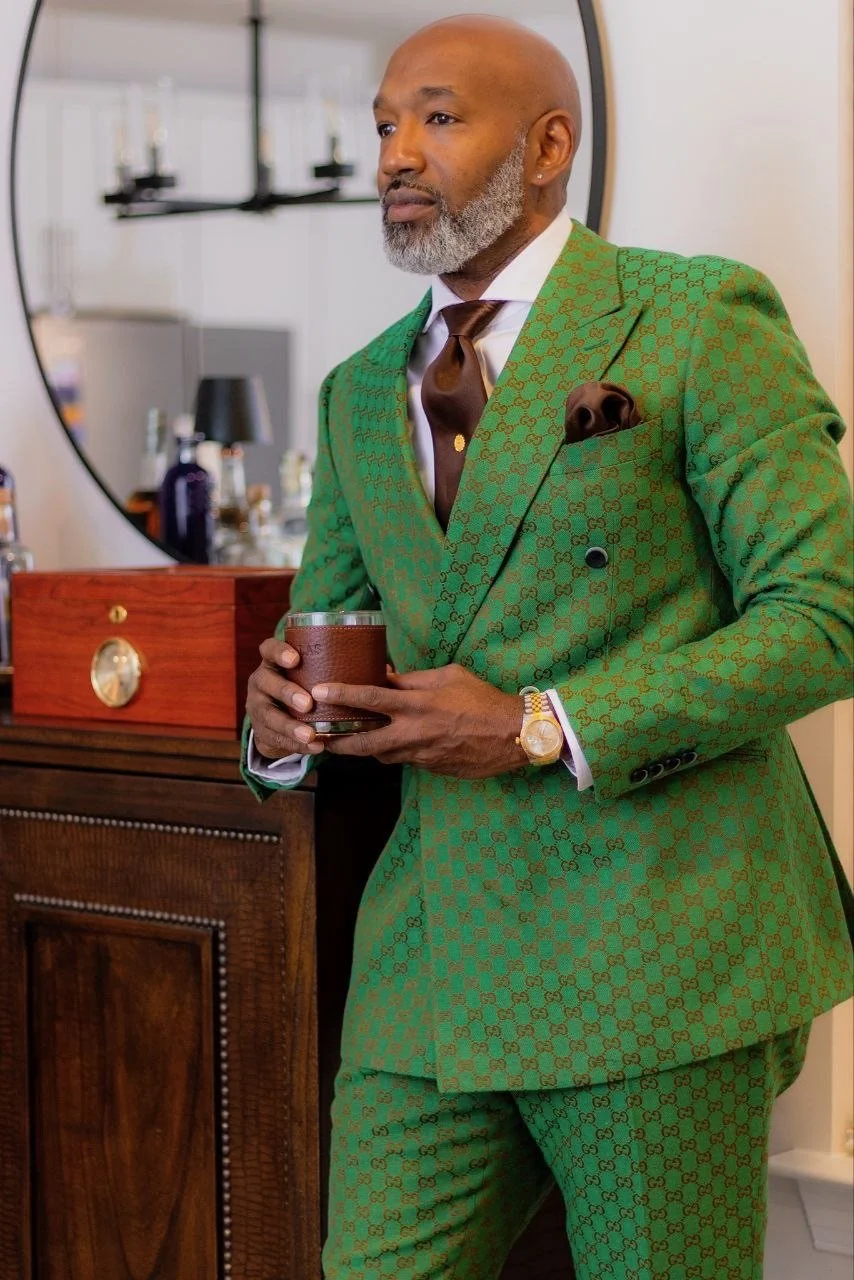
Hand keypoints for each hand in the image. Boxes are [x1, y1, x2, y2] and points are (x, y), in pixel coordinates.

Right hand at [245, 638, 324, 759]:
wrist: (278, 717)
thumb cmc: (303, 688)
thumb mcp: (308, 675)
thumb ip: (327, 669)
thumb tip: (375, 664)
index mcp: (272, 663)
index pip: (269, 649)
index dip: (279, 653)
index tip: (295, 660)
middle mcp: (261, 682)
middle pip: (266, 682)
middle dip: (287, 693)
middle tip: (308, 704)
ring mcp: (257, 706)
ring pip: (269, 716)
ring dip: (290, 726)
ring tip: (310, 735)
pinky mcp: (260, 730)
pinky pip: (275, 738)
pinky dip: (296, 745)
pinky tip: (314, 747)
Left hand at [317, 663, 527, 777]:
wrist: (512, 735)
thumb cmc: (482, 699)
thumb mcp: (448, 676)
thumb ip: (413, 679)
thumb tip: (386, 675)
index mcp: (417, 704)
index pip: (370, 698)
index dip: (341, 695)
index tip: (318, 692)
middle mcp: (413, 732)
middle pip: (363, 742)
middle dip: (338, 742)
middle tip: (318, 738)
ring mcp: (420, 754)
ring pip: (381, 755)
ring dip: (364, 749)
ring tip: (346, 742)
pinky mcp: (430, 768)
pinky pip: (403, 760)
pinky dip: (392, 752)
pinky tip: (389, 744)